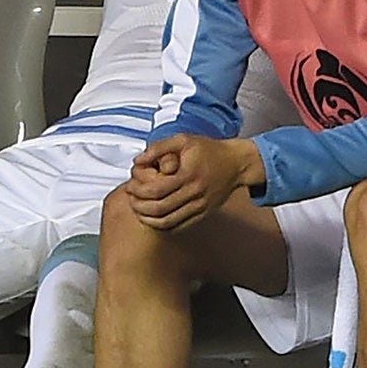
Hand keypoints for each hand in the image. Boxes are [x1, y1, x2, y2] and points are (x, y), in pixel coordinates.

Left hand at [126, 133, 263, 231]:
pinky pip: (178, 226)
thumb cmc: (209, 150)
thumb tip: (138, 161)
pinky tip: (153, 217)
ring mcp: (200, 207)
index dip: (138, 191)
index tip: (130, 186)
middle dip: (139, 206)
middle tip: (130, 199)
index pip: (156, 190)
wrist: (236, 164)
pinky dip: (162, 225)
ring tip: (138, 209)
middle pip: (159, 209)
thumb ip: (158, 148)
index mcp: (189, 175)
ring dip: (148, 219)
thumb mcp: (183, 140)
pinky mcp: (203, 215)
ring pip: (168, 222)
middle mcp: (195, 194)